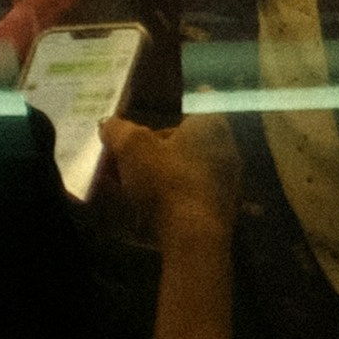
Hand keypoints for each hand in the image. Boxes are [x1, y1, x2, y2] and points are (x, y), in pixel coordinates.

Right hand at [92, 113, 236, 244]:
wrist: (193, 234)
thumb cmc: (166, 180)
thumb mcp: (131, 147)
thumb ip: (118, 130)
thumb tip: (110, 124)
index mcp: (211, 126)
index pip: (201, 104)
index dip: (184, 104)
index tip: (168, 111)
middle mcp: (227, 148)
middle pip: (192, 139)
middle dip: (164, 143)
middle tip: (135, 152)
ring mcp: (228, 180)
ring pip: (193, 166)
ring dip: (168, 169)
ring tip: (137, 180)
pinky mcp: (223, 207)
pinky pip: (195, 191)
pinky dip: (176, 192)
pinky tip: (153, 202)